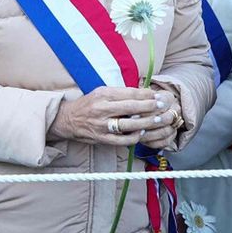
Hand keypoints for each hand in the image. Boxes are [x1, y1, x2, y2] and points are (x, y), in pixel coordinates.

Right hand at [49, 86, 174, 146]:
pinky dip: (134, 137)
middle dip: (151, 107)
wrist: (68, 120)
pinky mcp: (102, 138)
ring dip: (147, 123)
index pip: (129, 93)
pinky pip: (122, 140)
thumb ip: (120, 93)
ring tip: (158, 120)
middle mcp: (102, 109)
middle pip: (132, 108)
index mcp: (103, 95)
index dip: (146, 94)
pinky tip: (142, 133)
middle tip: (163, 106)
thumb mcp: (101, 92)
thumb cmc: (89, 104)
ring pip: (129, 125)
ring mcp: (102, 125)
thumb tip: (144, 93)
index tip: (158, 95)